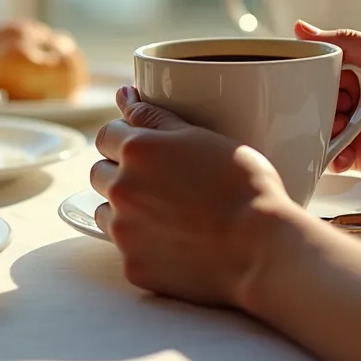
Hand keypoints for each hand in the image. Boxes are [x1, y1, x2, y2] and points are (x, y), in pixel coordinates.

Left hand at [92, 86, 306, 307]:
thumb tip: (123, 94)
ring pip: (105, 211)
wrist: (261, 248)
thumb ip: (155, 115)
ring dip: (124, 208)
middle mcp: (122, 189)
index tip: (145, 148)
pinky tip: (174, 241)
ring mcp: (124, 231)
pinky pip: (125, 248)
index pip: (106, 135)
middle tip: (159, 180)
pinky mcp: (134, 265)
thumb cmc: (242, 186)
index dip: (125, 139)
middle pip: (99, 173)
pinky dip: (142, 244)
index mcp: (137, 149)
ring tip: (166, 212)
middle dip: (120, 172)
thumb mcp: (202, 137)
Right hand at [295, 21, 360, 190]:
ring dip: (320, 131)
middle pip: (319, 99)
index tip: (302, 76)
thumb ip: (350, 43)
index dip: (313, 72)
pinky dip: (329, 157)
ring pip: (322, 129)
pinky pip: (334, 158)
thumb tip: (304, 28)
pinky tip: (337, 155)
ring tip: (336, 129)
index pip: (326, 67)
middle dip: (314, 104)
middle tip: (324, 106)